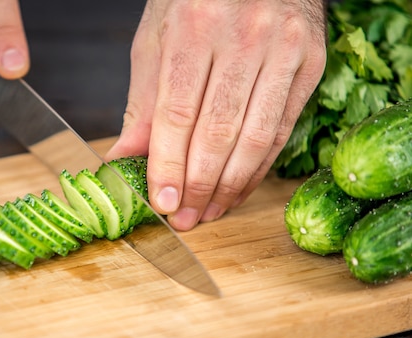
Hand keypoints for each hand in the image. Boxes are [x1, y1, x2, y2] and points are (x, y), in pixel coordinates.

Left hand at [105, 0, 326, 230]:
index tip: (161, 202)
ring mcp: (284, 49)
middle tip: (184, 218)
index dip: (168, 166)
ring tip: (209, 211)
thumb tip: (123, 159)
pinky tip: (238, 188)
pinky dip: (258, 167)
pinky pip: (283, 128)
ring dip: (229, 186)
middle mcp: (245, 37)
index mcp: (195, 28)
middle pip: (218, 132)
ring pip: (256, 137)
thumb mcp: (156, 40)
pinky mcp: (311, 62)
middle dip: (198, 185)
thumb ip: (143, 103)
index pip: (178, 114)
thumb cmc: (195, 0)